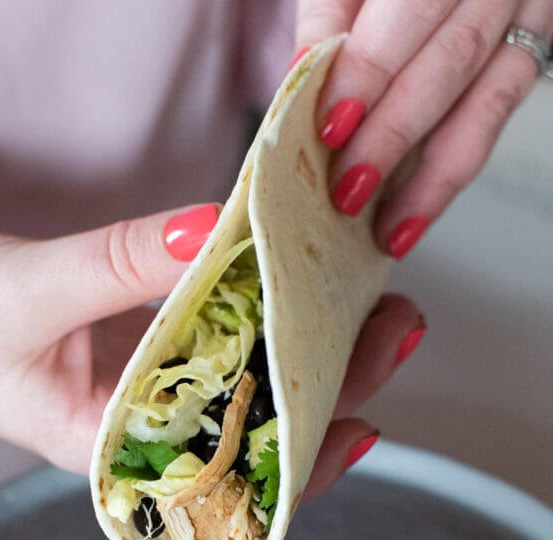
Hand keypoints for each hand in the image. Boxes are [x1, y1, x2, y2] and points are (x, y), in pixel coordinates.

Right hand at [0, 210, 422, 482]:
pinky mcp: (143, 350)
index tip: (359, 419)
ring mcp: (143, 391)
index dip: (297, 459)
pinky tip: (303, 299)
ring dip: (306, 352)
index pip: (219, 477)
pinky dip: (259, 320)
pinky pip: (216, 345)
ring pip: (241, 388)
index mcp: (105, 452)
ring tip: (371, 311)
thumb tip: (213, 235)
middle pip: (249, 432)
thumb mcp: (27, 293)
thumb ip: (119, 267)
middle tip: (390, 331)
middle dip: (326, 390)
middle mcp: (135, 433)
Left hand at [295, 0, 552, 256]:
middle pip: (448, 61)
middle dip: (393, 134)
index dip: (366, 71)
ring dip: (430, 176)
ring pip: (483, 102)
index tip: (330, 127)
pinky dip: (450, 176)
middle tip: (349, 190)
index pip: (405, 7)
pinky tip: (414, 218)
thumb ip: (328, 20)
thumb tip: (299, 88)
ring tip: (387, 228)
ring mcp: (518, 15)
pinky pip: (496, 122)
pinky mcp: (530, 51)